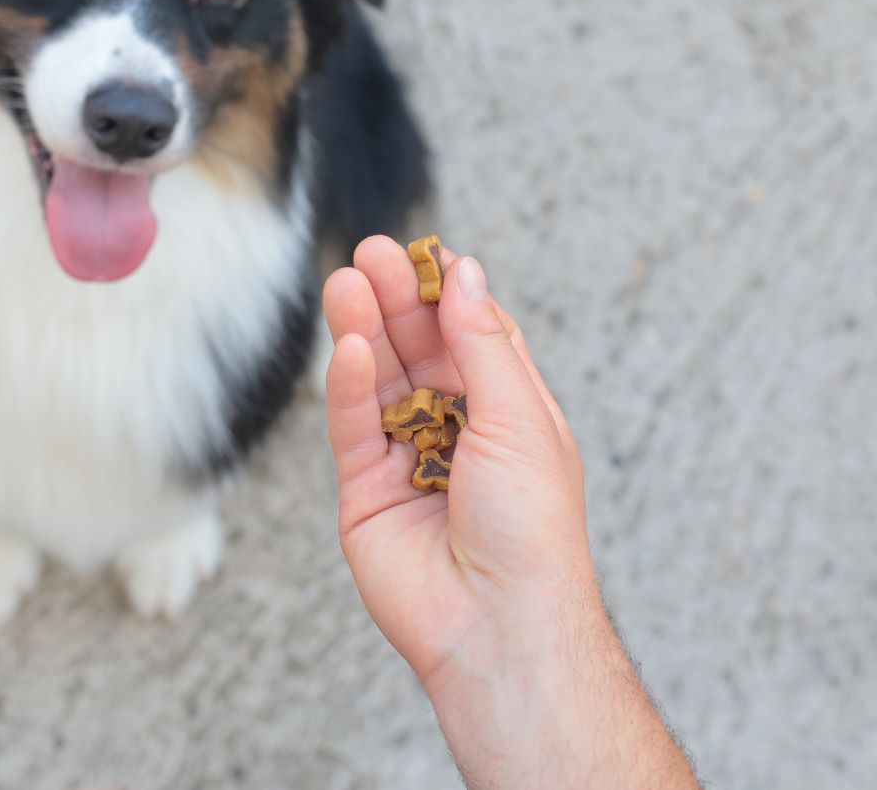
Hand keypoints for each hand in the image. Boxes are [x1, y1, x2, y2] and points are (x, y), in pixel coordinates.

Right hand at [324, 237, 697, 788]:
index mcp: (509, 414)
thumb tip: (467, 273)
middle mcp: (458, 432)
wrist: (498, 624)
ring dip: (362, 329)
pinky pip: (352, 427)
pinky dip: (347, 385)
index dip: (448, 293)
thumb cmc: (532, 531)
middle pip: (419, 349)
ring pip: (378, 380)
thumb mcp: (519, 418)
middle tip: (369, 253)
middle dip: (396, 301)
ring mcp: (408, 460)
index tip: (424, 251)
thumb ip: (482, 342)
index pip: (473, 335)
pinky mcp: (366, 491)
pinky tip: (346, 345)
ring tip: (344, 282)